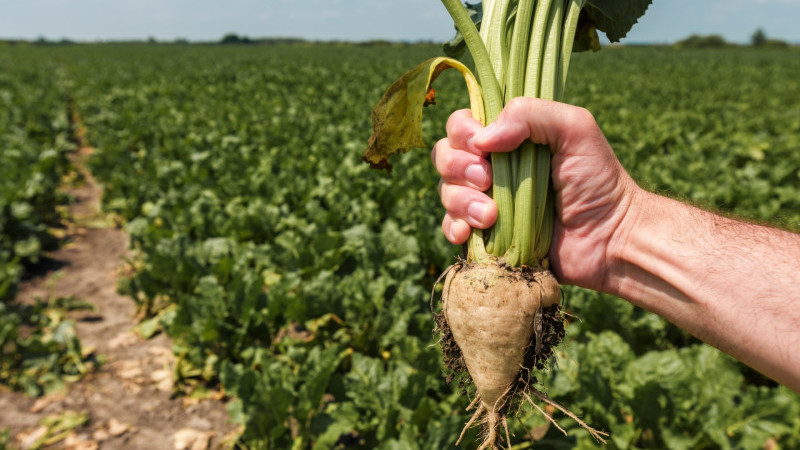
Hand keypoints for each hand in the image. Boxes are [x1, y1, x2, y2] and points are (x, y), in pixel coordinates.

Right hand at [431, 97, 639, 291]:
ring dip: (460, 202)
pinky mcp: (486, 237)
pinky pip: (450, 228)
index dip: (462, 133)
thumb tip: (483, 138)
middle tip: (487, 181)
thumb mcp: (575, 128)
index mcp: (509, 137)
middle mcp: (492, 167)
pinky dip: (453, 228)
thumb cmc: (598, 180)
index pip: (462, 124)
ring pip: (446, 192)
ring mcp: (486, 202)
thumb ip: (531, 114)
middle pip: (444, 155)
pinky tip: (469, 234)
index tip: (483, 147)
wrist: (610, 238)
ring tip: (491, 216)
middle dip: (458, 167)